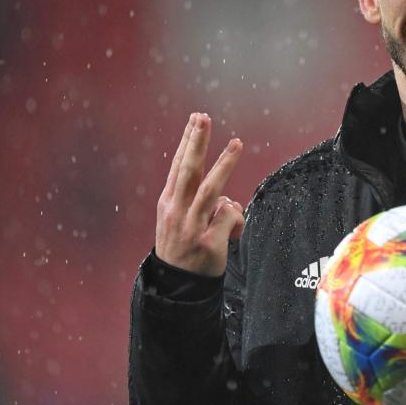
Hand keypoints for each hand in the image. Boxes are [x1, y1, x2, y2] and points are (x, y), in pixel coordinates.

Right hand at [155, 112, 243, 275]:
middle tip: (203, 118)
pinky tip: (231, 234)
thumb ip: (199, 203)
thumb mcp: (181, 220)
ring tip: (237, 143)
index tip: (195, 120)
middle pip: (189, 170)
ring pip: (211, 189)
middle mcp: (177, 211)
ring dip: (224, 164)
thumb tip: (228, 198)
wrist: (177, 287)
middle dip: (196, 142)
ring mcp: (191, 226)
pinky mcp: (207, 242)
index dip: (188, 142)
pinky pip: (230, 218)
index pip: (179, 166)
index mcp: (169, 203)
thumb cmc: (184, 248)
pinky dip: (236, 221)